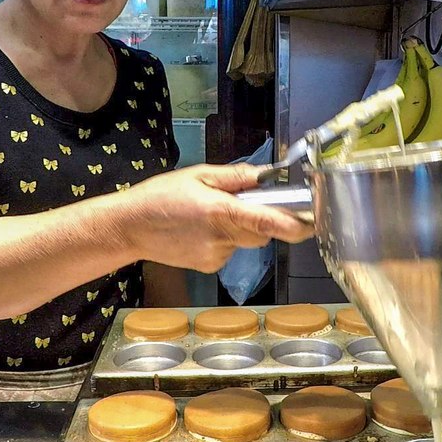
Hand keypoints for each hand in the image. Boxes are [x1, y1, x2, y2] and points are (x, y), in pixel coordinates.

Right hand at [118, 164, 313, 272]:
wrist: (129, 228)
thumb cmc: (160, 196)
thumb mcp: (198, 174)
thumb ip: (236, 177)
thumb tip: (267, 174)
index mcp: (220, 212)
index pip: (266, 222)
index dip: (294, 224)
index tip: (312, 221)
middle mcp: (220, 238)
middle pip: (262, 234)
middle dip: (261, 219)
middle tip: (242, 202)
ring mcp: (215, 256)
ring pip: (246, 242)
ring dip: (240, 229)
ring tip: (209, 214)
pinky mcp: (208, 266)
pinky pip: (230, 250)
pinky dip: (224, 240)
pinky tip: (200, 231)